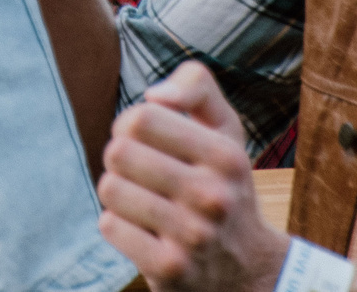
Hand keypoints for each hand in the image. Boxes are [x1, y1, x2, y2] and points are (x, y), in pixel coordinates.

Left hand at [97, 64, 289, 291]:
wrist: (246, 269)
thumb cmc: (222, 182)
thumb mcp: (225, 128)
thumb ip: (196, 86)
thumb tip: (155, 95)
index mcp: (226, 156)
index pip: (142, 117)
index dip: (131, 124)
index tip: (144, 139)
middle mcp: (214, 196)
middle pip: (118, 152)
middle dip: (120, 159)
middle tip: (141, 173)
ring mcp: (192, 236)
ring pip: (110, 188)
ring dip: (118, 192)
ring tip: (143, 202)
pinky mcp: (169, 269)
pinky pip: (109, 226)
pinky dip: (118, 225)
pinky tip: (144, 231)